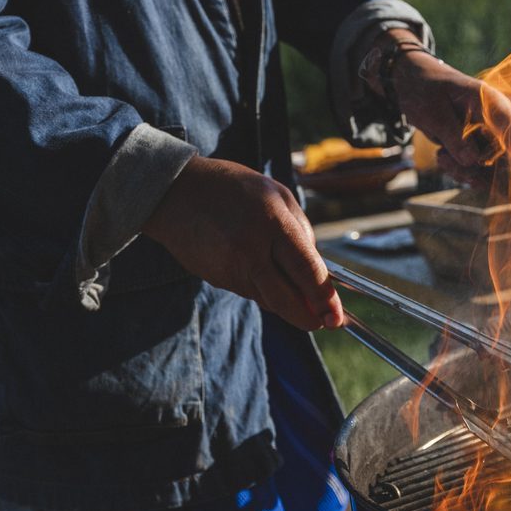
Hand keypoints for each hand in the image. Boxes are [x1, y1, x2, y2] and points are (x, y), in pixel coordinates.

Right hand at [142, 156, 343, 331]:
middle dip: (309, 317)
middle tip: (323, 322)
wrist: (174, 193)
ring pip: (269, 300)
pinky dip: (263, 288)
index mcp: (272, 223)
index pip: (307, 271)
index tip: (336, 316)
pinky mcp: (217, 279)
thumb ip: (302, 231)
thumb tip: (319, 271)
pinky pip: (250, 292)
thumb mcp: (277, 194)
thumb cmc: (233, 188)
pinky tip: (258, 266)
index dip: (325, 299)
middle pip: (287, 301)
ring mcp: (230, 268)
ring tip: (287, 278)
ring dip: (285, 300)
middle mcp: (251, 251)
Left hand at [369, 32, 510, 185]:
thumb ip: (453, 135)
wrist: (415, 85)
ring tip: (441, 157)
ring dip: (465, 171)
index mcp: (490, 102)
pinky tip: (442, 157)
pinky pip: (478, 169)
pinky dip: (461, 170)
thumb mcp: (433, 112)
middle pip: (505, 156)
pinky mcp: (479, 147)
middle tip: (444, 160)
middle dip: (479, 170)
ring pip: (490, 167)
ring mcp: (489, 135)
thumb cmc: (425, 90)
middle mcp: (495, 121)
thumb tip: (472, 160)